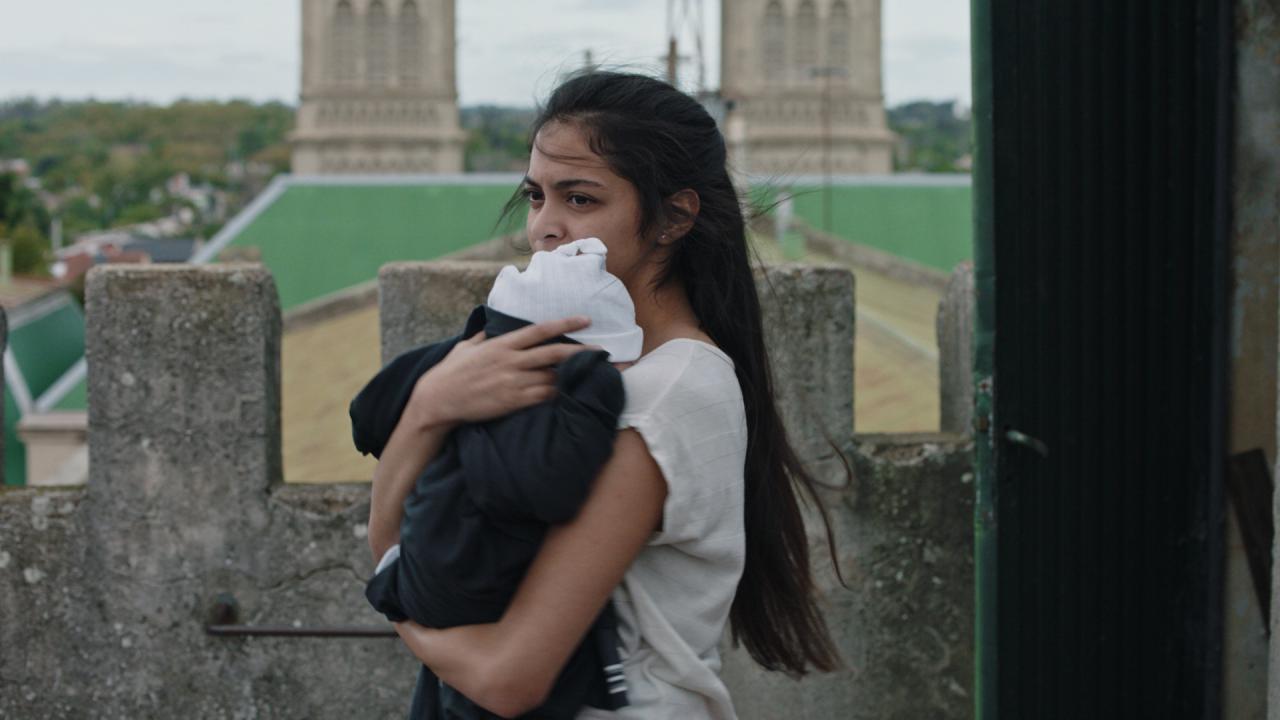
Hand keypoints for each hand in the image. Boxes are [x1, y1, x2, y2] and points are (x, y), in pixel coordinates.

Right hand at [409, 315, 594, 427]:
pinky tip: (574, 394)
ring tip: (595, 374)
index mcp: (502, 344)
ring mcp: (512, 383)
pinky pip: (543, 397)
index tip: (585, 319)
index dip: (565, 323)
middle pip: (554, 353)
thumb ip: (484, 336)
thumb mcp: (466, 347)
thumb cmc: (450, 372)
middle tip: (603, 350)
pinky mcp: (512, 402)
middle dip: (581, 351)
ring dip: (574, 376)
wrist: (437, 400)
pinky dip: (560, 395)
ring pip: (553, 377)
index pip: (540, 330)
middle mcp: (510, 361)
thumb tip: (492, 326)